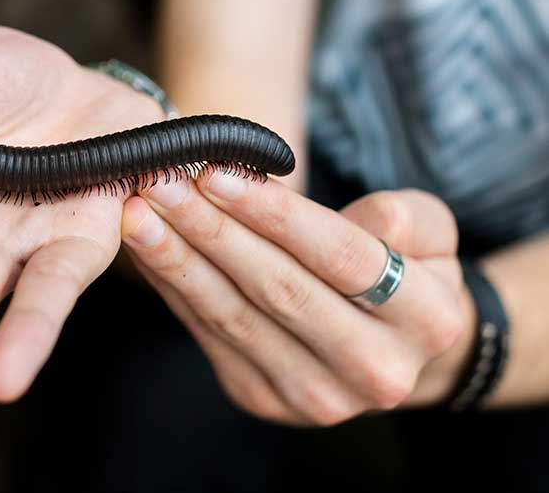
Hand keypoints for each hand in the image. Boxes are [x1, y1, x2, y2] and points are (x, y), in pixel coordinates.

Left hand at [121, 174, 472, 425]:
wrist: (390, 347)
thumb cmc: (406, 268)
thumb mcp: (431, 232)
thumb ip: (409, 216)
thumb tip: (371, 216)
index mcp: (427, 319)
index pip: (341, 257)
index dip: (274, 216)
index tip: (216, 173)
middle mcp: (375, 370)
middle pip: (278, 289)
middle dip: (210, 231)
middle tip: (160, 183)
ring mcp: (314, 396)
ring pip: (232, 315)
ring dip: (177, 260)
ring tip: (138, 212)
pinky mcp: (262, 397)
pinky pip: (206, 332)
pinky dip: (172, 285)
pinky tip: (147, 247)